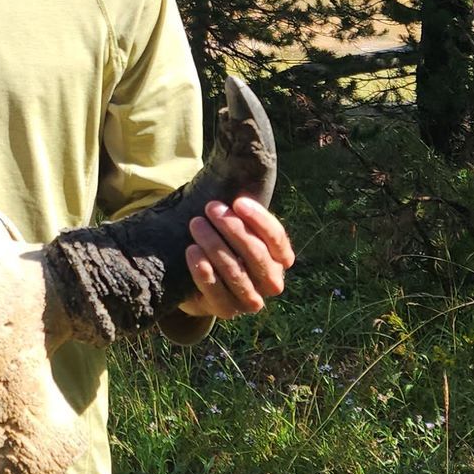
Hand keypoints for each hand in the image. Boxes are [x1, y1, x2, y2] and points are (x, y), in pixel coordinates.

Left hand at [179, 196, 293, 321]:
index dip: (259, 220)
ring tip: (196, 224)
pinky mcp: (227, 310)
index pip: (277, 239)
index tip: (238, 202)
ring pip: (236, 272)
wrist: (201, 280)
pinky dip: (204, 271)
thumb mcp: (235, 226)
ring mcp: (250, 300)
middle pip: (257, 255)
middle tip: (210, 209)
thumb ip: (242, 208)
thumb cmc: (223, 243)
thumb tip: (238, 164)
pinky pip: (217, 291)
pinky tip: (192, 251)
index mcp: (281, 259)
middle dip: (233, 229)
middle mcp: (271, 282)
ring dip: (215, 246)